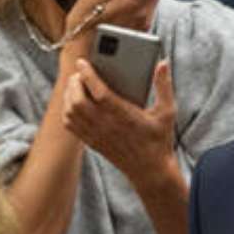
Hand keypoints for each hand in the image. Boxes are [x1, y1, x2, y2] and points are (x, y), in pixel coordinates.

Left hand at [63, 57, 176, 179]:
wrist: (149, 171)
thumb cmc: (159, 140)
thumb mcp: (167, 112)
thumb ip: (164, 86)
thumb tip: (162, 63)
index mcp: (125, 116)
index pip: (100, 93)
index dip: (88, 75)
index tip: (82, 62)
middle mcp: (107, 126)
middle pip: (78, 102)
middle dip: (74, 84)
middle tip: (79, 74)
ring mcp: (97, 135)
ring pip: (71, 113)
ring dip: (68, 96)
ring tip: (75, 85)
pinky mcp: (91, 142)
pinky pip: (70, 125)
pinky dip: (66, 111)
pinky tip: (72, 102)